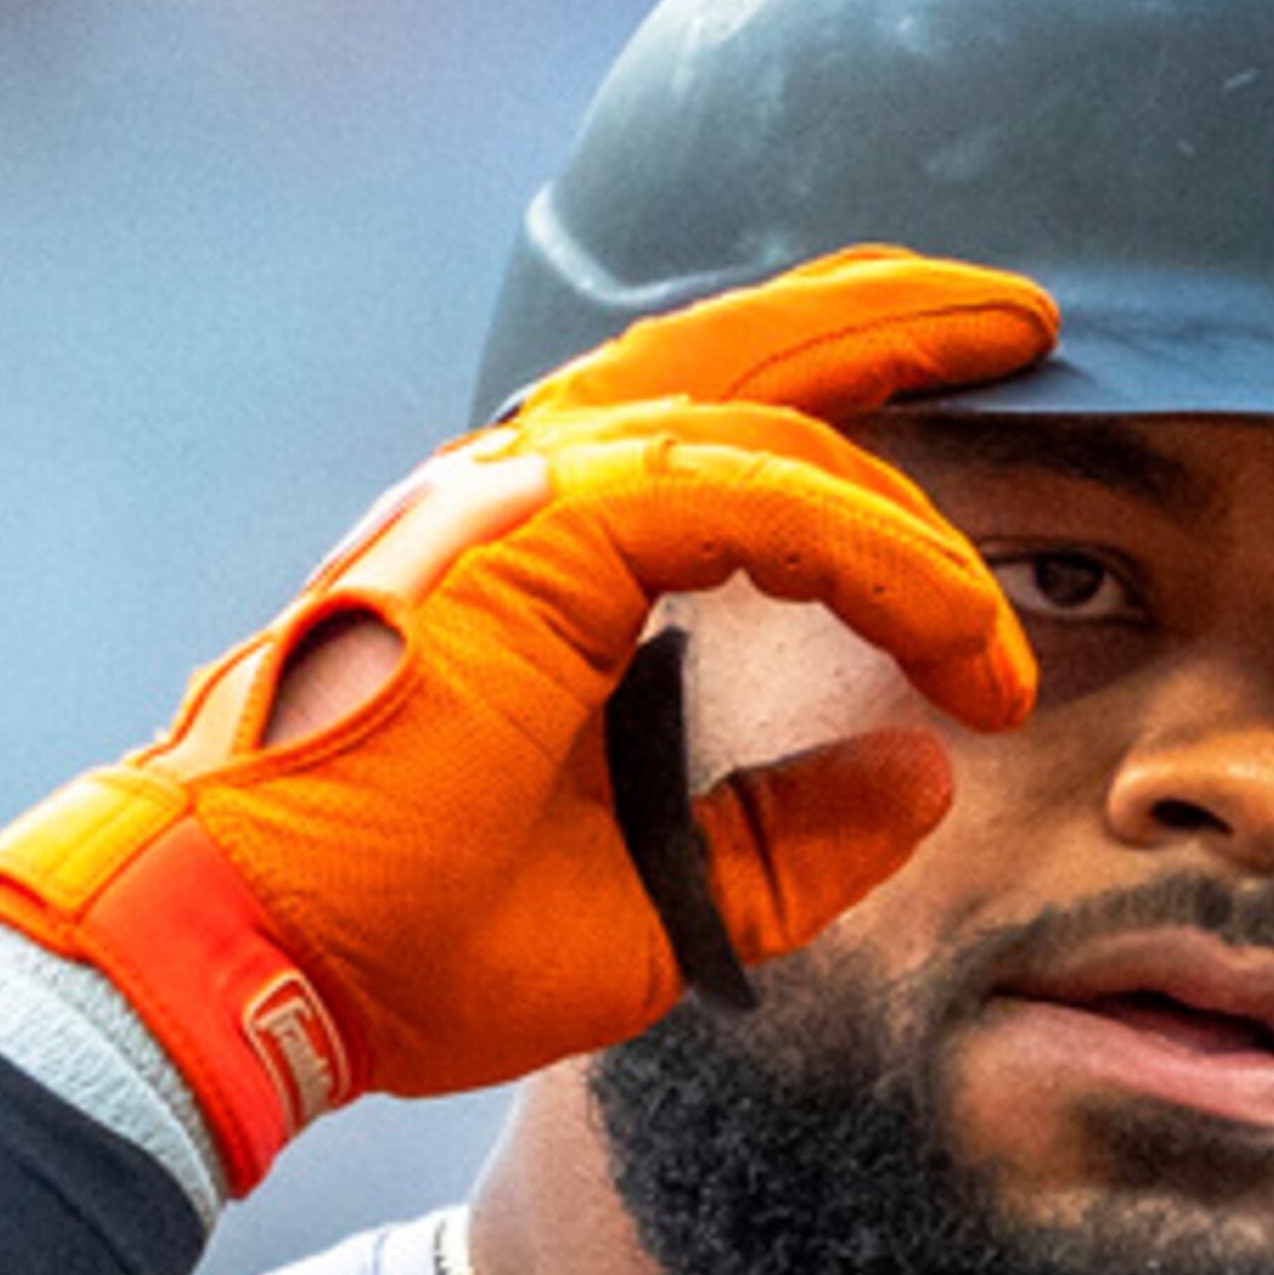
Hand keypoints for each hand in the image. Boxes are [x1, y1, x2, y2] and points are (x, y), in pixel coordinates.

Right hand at [0, 248, 1054, 1187]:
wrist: (248, 964)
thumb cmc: (405, 948)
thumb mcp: (653, 904)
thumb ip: (788, 841)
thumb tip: (926, 772)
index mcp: (534, 571)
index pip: (719, 461)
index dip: (873, 507)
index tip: (984, 629)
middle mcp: (521, 507)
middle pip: (734, 359)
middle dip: (886, 317)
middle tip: (1024, 310)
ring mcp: (518, 507)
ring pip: (758, 408)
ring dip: (903, 377)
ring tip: (1025, 336)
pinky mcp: (536, 540)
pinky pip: (756, 501)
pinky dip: (873, 552)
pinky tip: (961, 624)